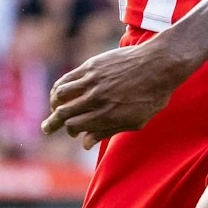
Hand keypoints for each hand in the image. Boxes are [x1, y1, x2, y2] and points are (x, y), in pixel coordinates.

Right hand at [42, 42, 186, 145]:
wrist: (160, 64)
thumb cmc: (153, 95)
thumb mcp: (136, 121)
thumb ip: (108, 131)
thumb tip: (84, 143)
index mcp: (107, 115)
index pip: (76, 127)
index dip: (72, 131)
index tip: (74, 132)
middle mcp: (96, 99)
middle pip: (64, 114)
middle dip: (52, 124)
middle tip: (46, 129)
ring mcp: (92, 82)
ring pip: (60, 95)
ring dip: (53, 105)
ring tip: (53, 109)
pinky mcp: (90, 66)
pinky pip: (66, 79)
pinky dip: (58, 88)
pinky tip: (58, 92)